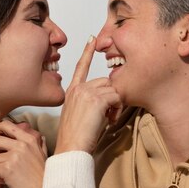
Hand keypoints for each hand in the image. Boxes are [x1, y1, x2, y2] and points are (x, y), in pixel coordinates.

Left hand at [0, 120, 47, 187]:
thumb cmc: (43, 177)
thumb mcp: (42, 153)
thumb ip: (35, 140)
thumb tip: (30, 129)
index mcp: (29, 139)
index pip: (5, 125)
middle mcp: (22, 145)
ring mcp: (15, 156)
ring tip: (4, 176)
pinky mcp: (8, 169)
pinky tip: (5, 182)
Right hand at [55, 36, 122, 153]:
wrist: (71, 148)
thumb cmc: (75, 138)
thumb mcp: (79, 115)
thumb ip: (90, 103)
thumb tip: (107, 102)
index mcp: (72, 91)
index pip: (81, 66)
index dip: (87, 52)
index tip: (92, 39)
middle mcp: (78, 88)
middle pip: (105, 81)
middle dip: (111, 97)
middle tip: (109, 115)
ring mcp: (86, 92)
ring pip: (112, 89)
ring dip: (116, 104)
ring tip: (108, 119)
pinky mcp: (95, 99)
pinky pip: (116, 98)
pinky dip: (117, 109)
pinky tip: (109, 120)